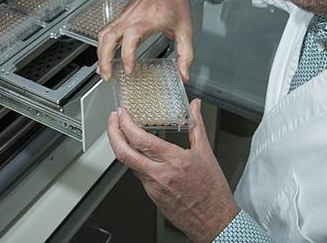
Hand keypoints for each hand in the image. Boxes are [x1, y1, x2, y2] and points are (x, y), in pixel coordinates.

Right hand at [97, 0, 193, 80]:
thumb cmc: (175, 2)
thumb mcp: (185, 30)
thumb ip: (186, 55)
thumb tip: (183, 74)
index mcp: (147, 20)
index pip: (131, 38)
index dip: (127, 55)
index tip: (129, 69)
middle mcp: (132, 17)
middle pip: (109, 37)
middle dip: (104, 58)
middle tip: (107, 76)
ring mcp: (125, 16)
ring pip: (104, 34)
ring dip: (101, 53)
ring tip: (103, 70)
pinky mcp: (122, 16)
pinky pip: (107, 30)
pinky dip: (104, 44)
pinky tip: (106, 55)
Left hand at [107, 99, 239, 241]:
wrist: (213, 220)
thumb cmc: (212, 190)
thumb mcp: (206, 152)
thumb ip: (197, 125)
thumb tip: (195, 106)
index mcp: (174, 160)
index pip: (140, 139)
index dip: (126, 124)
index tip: (123, 113)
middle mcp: (160, 174)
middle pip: (124, 152)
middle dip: (112, 133)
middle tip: (113, 119)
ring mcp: (153, 187)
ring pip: (128, 164)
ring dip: (122, 146)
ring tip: (124, 132)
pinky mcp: (151, 196)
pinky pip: (138, 175)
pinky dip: (136, 161)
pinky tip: (140, 154)